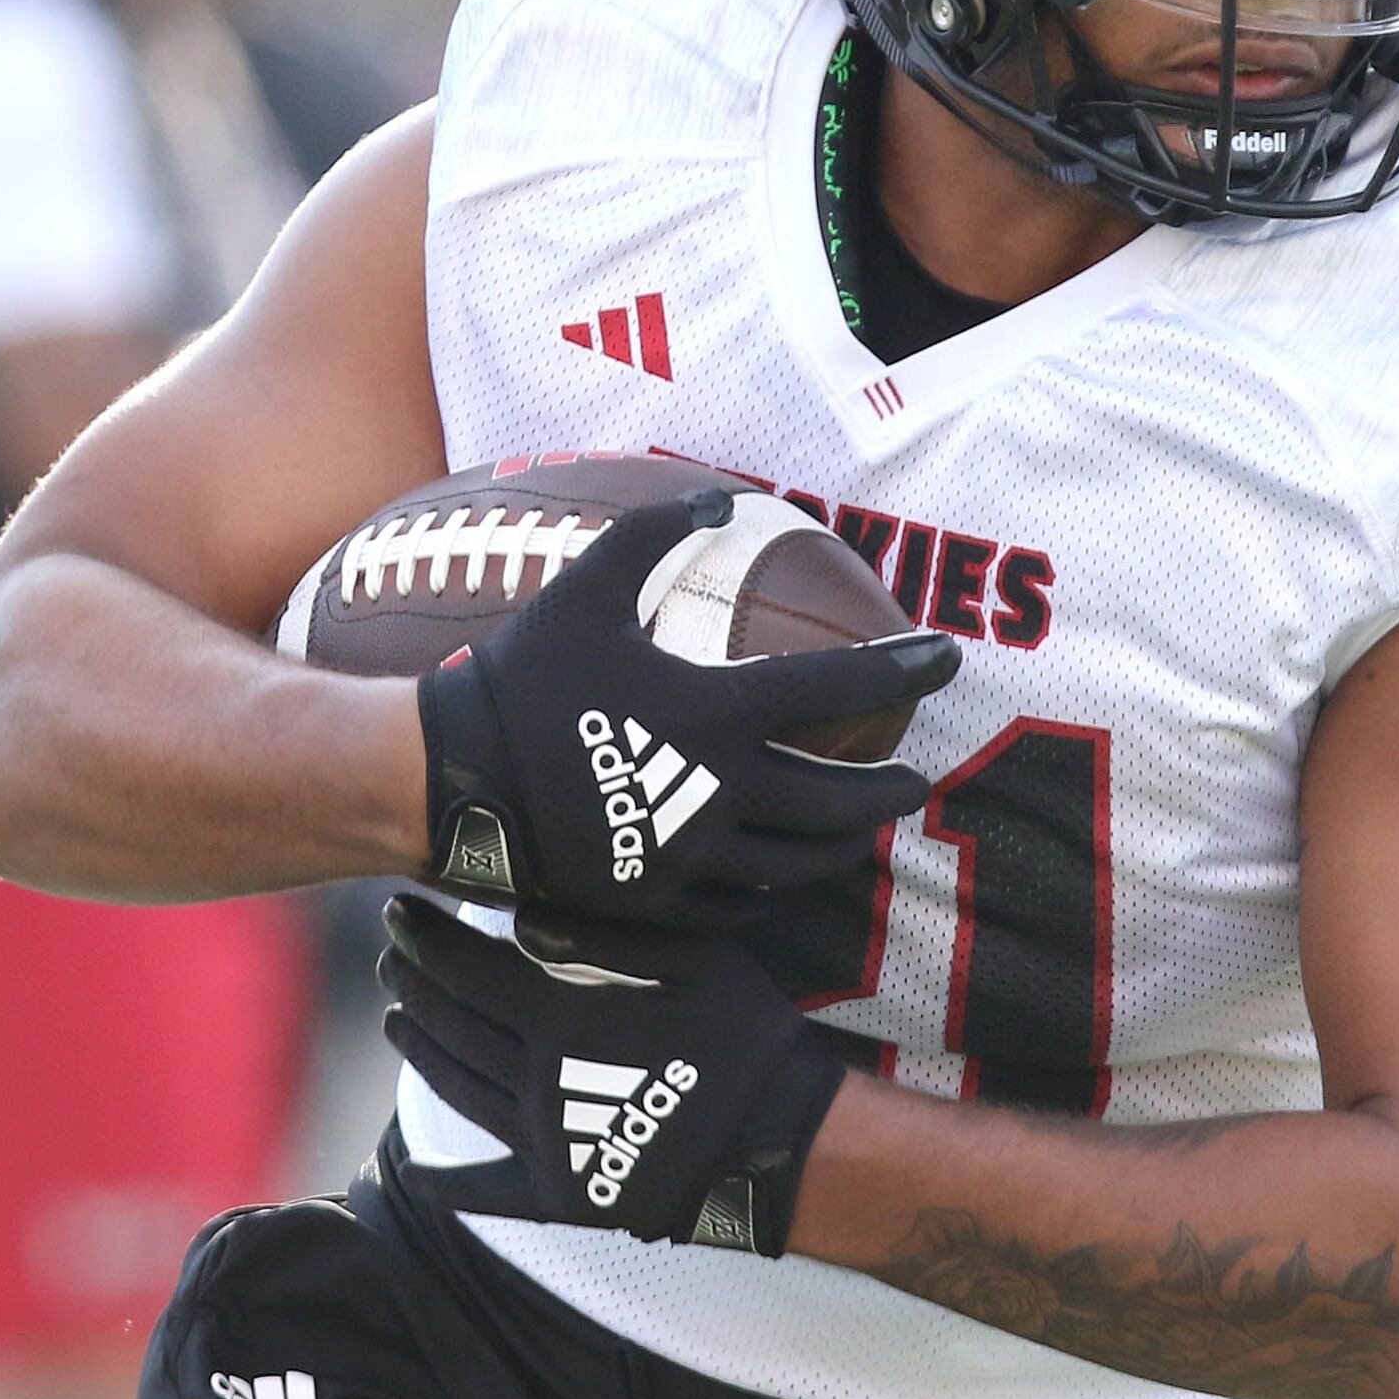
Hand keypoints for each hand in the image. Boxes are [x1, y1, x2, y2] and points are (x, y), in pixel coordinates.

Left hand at [375, 893, 847, 1255]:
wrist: (793, 1148)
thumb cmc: (753, 1041)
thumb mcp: (698, 961)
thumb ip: (606, 934)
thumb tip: (520, 914)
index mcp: (568, 1022)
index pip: (471, 972)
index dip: (428, 941)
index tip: (398, 913)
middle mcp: (541, 1085)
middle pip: (454, 1027)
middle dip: (415, 985)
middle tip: (389, 956)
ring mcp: (548, 1147)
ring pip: (460, 1093)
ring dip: (420, 1052)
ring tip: (396, 1020)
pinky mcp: (564, 1199)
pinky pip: (489, 1193)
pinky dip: (444, 1183)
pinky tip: (410, 1171)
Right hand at [410, 491, 950, 918]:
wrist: (452, 778)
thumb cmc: (520, 675)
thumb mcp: (587, 587)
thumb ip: (656, 533)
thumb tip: (716, 492)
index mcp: (713, 713)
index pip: (837, 688)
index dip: (903, 670)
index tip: (946, 660)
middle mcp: (718, 792)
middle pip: (838, 800)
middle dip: (889, 788)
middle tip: (916, 776)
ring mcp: (689, 857)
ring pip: (798, 863)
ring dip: (840, 843)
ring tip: (858, 828)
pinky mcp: (656, 901)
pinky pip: (737, 906)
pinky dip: (769, 888)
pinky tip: (774, 873)